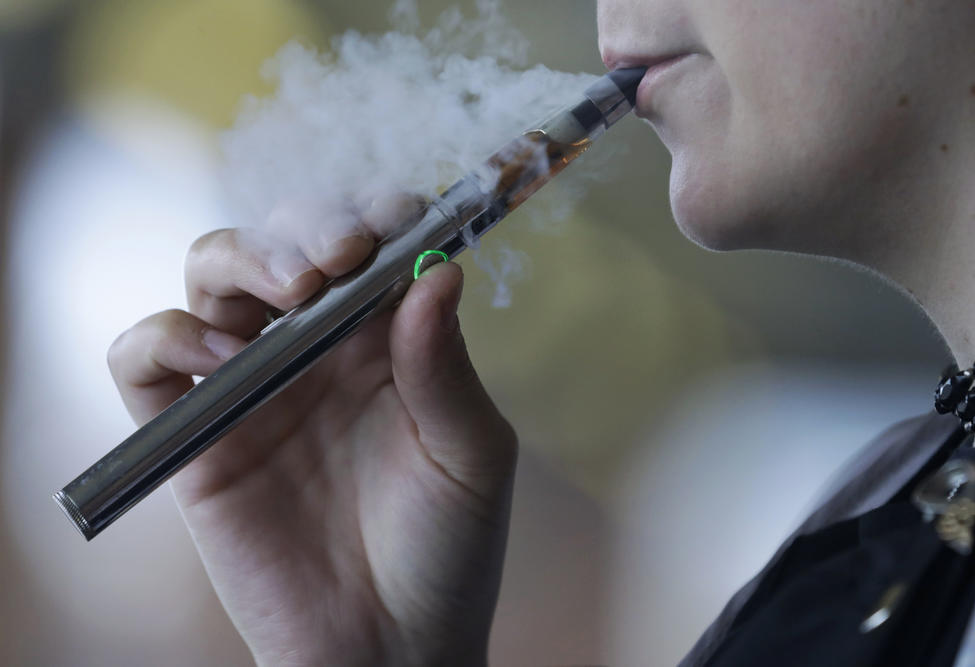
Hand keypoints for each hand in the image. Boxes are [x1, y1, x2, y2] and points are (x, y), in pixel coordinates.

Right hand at [108, 204, 517, 665]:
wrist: (386, 648)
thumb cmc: (446, 552)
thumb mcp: (469, 456)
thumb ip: (445, 367)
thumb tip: (437, 272)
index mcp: (387, 340)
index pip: (368, 244)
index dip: (373, 215)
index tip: (389, 222)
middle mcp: (316, 348)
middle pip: (283, 241)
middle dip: (304, 227)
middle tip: (336, 260)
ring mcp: (252, 385)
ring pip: (211, 275)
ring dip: (237, 259)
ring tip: (285, 295)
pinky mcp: (196, 434)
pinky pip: (144, 359)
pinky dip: (163, 336)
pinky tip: (215, 355)